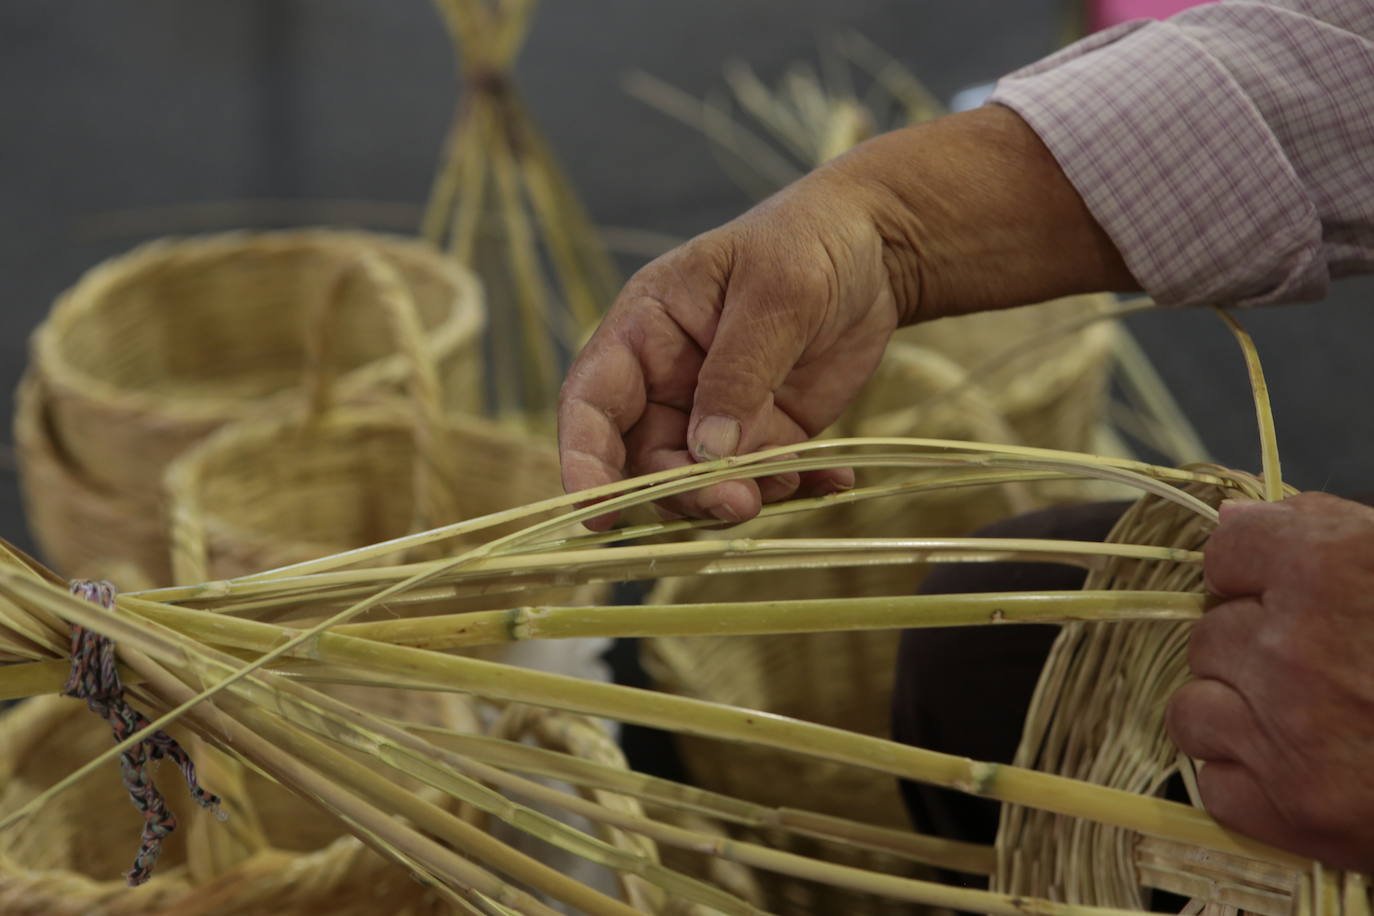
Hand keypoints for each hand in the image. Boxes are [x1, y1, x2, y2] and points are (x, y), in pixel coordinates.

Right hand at [558, 166, 899, 527]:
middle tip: (739, 502)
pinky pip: (764, 478)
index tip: (597, 513)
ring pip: (702, 481)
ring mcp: (715, 413)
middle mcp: (667, 380)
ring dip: (741, 494)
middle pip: (647, 459)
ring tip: (793, 476)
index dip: (585, 461)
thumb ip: (738, 373)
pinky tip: (833, 477)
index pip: (592, 403)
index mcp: (644, 331)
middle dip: (686, 490)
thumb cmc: (807, 243)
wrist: (874, 248)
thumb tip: (709, 453)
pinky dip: (795, 487)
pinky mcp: (765, 433)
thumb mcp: (774, 295)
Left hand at [1168, 492, 1373, 870]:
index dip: (1254, 572)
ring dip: (1236, 714)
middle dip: (1254, 647)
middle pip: (1212, 632)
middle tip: (1321, 669)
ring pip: (1194, 707)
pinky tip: (1301, 770)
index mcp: (1330, 567)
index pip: (1227, 550)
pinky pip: (1214, 781)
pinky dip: (1247, 778)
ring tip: (1304, 722)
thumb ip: (1321, 533)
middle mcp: (1295, 645)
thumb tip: (1231, 521)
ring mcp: (1287, 732)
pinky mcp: (1293, 810)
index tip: (1280, 591)